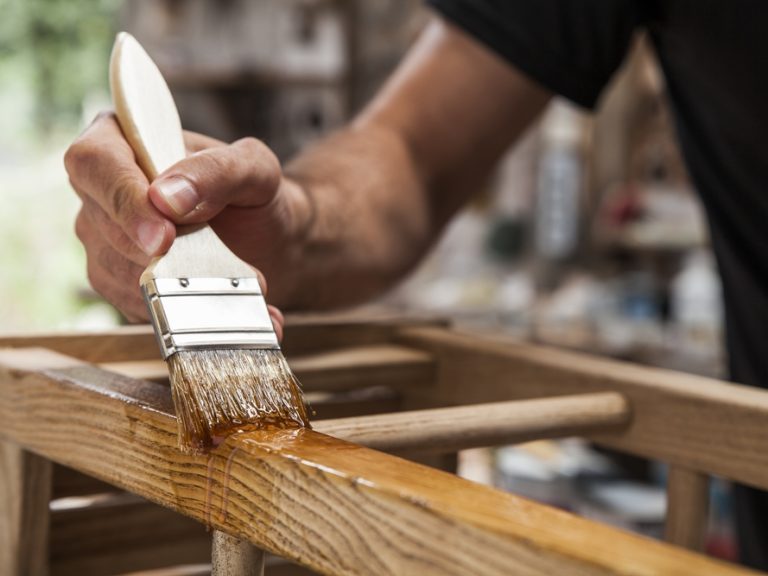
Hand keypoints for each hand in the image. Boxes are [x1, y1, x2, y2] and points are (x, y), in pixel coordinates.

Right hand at [64, 112, 306, 333]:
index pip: (95, 162)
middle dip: (162, 254)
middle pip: (104, 225)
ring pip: (117, 272)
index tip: (164, 236)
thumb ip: (217, 171)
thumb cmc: (255, 195)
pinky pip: (137, 304)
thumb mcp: (254, 169)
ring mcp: (103, 238)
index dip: (124, 201)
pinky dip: (185, 311)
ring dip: (179, 287)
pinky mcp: (117, 282)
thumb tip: (167, 197)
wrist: (267, 241)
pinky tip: (229, 306)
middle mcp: (102, 190)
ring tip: (237, 287)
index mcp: (124, 139)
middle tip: (221, 267)